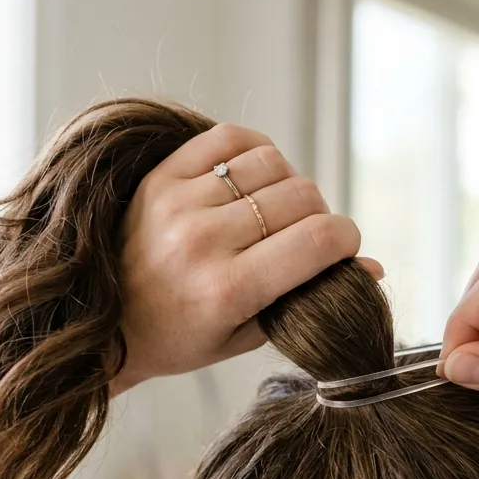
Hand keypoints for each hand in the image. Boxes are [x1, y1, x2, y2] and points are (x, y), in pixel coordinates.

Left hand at [116, 124, 380, 390]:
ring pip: (272, 164)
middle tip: (308, 237)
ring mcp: (179, 203)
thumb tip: (376, 269)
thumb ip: (309, 299)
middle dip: (321, 215)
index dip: (348, 240)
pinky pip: (231, 139)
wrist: (103, 325)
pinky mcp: (161, 176)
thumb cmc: (180, 338)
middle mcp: (203, 242)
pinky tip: (255, 179)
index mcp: (228, 290)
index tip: (344, 249)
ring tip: (277, 210)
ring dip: (289, 184)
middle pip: (302, 198)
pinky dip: (255, 153)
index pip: (318, 240)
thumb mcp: (247, 335)